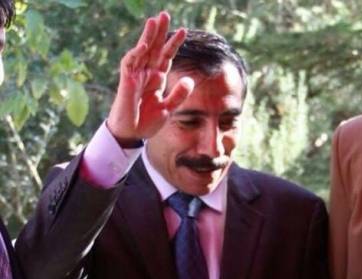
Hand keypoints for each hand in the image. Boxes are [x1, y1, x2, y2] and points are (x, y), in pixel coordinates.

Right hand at [107, 11, 193, 144]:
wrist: (132, 135)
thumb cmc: (147, 122)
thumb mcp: (167, 109)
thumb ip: (178, 95)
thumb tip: (190, 80)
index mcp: (157, 79)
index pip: (166, 57)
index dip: (173, 44)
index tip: (183, 31)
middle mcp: (146, 74)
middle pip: (154, 49)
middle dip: (160, 33)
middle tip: (165, 14)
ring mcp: (135, 76)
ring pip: (142, 52)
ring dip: (148, 37)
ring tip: (154, 21)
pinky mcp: (126, 82)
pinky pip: (130, 64)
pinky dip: (136, 54)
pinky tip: (144, 45)